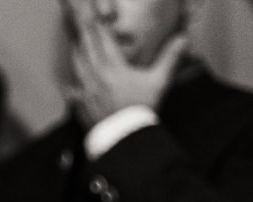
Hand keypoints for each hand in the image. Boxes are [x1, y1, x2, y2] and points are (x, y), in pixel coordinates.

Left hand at [66, 3, 186, 126]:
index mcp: (113, 67)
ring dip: (76, 53)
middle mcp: (95, 76)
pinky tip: (69, 83)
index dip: (96, 26)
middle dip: (82, 34)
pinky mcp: (80, 105)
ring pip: (76, 66)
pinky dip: (70, 84)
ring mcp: (85, 91)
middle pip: (85, 50)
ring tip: (75, 44)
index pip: (102, 40)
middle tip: (77, 22)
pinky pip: (71, 92)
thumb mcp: (158, 81)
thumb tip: (182, 40)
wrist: (124, 136)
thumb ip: (169, 57)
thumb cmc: (140, 109)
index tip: (90, 15)